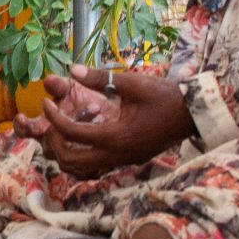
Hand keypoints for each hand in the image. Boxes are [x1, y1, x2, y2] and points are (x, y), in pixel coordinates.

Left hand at [17, 64, 195, 180]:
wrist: (192, 114)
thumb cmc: (164, 96)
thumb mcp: (132, 83)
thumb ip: (101, 78)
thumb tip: (72, 69)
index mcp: (115, 136)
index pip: (72, 132)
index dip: (53, 117)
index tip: (46, 102)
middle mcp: (116, 154)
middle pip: (70, 160)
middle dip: (54, 141)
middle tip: (51, 120)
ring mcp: (123, 161)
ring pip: (82, 169)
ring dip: (66, 152)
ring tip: (63, 129)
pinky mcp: (128, 161)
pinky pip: (96, 166)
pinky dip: (82, 156)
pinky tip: (83, 135)